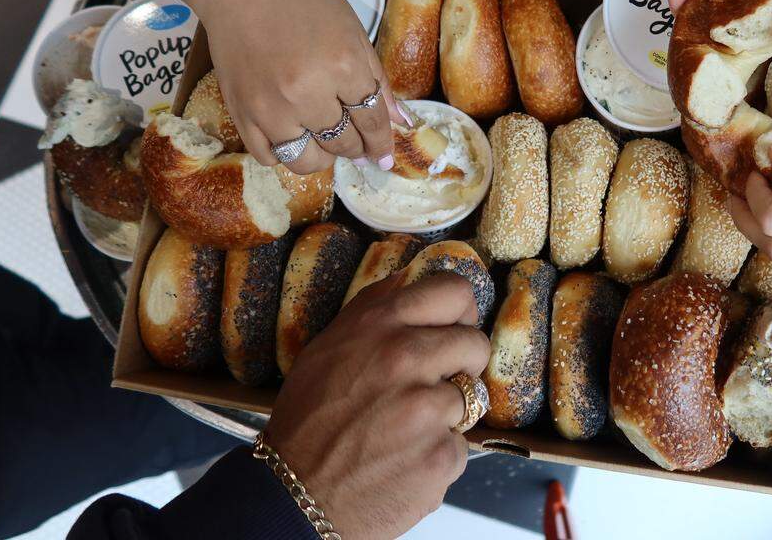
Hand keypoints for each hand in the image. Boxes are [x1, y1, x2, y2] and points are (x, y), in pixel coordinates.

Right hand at [199, 0, 407, 174]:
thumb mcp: (352, 30)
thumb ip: (377, 79)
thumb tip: (401, 122)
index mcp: (342, 66)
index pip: (372, 120)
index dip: (382, 141)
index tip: (383, 155)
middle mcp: (307, 92)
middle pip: (343, 142)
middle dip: (356, 147)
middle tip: (356, 144)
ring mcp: (270, 107)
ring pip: (306, 161)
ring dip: (323, 158)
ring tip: (326, 145)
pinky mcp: (241, 113)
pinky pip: (268, 157)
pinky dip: (284, 155)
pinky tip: (293, 138)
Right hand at [265, 272, 490, 539]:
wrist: (296, 495)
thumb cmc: (310, 419)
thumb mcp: (329, 346)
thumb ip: (375, 309)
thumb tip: (411, 276)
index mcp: (380, 325)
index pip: (455, 290)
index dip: (459, 312)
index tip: (452, 328)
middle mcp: (406, 357)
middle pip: (475, 343)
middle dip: (460, 365)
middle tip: (430, 385)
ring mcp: (426, 408)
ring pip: (472, 396)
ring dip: (447, 413)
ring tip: (407, 427)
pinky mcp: (440, 454)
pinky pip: (461, 445)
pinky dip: (438, 454)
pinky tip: (404, 459)